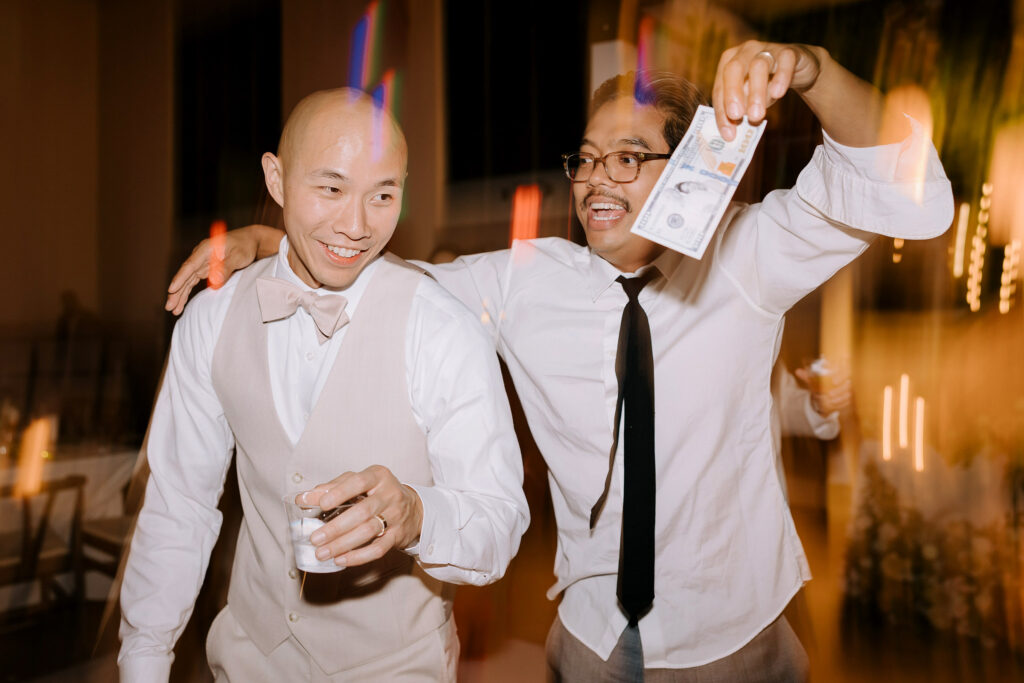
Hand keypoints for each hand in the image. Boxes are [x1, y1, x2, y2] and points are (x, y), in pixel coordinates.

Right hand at [165, 226, 263, 314]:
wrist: (249, 241)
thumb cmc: (244, 246)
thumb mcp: (238, 256)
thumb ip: (226, 268)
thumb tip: (214, 282)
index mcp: (206, 249)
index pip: (190, 266)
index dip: (180, 278)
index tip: (172, 289)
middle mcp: (200, 256)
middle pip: (185, 275)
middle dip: (176, 291)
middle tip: (169, 306)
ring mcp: (201, 263)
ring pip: (187, 281)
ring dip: (179, 295)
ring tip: (173, 310)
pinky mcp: (205, 269)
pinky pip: (192, 282)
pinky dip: (186, 292)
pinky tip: (181, 303)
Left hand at [300, 465, 423, 568]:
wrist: (413, 509)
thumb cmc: (378, 493)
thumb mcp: (359, 483)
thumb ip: (332, 487)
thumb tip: (303, 498)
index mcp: (378, 476)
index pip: (358, 482)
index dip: (340, 493)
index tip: (322, 504)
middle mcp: (390, 494)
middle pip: (363, 512)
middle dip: (336, 527)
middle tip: (315, 538)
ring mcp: (396, 516)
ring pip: (369, 531)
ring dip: (343, 544)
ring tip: (322, 553)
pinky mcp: (398, 536)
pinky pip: (378, 549)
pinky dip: (358, 557)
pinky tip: (341, 560)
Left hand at [712, 41, 823, 140]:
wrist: (796, 67)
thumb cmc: (766, 84)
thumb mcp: (750, 98)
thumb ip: (741, 110)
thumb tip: (733, 130)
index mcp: (728, 62)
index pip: (720, 87)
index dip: (721, 111)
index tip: (728, 134)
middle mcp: (745, 51)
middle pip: (733, 69)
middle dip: (732, 94)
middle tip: (736, 116)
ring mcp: (767, 48)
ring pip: (758, 66)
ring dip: (756, 92)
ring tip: (757, 116)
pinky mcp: (789, 52)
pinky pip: (785, 61)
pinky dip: (781, 77)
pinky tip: (778, 93)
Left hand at [794, 366, 852, 416]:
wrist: (827, 393)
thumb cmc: (822, 384)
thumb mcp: (815, 380)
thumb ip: (808, 376)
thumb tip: (798, 371)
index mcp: (841, 371)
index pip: (845, 371)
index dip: (841, 376)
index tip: (834, 381)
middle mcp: (849, 379)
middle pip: (848, 384)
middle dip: (839, 390)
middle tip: (829, 394)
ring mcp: (852, 389)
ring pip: (850, 393)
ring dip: (840, 398)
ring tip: (830, 401)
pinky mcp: (852, 398)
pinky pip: (850, 401)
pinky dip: (842, 404)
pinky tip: (835, 406)